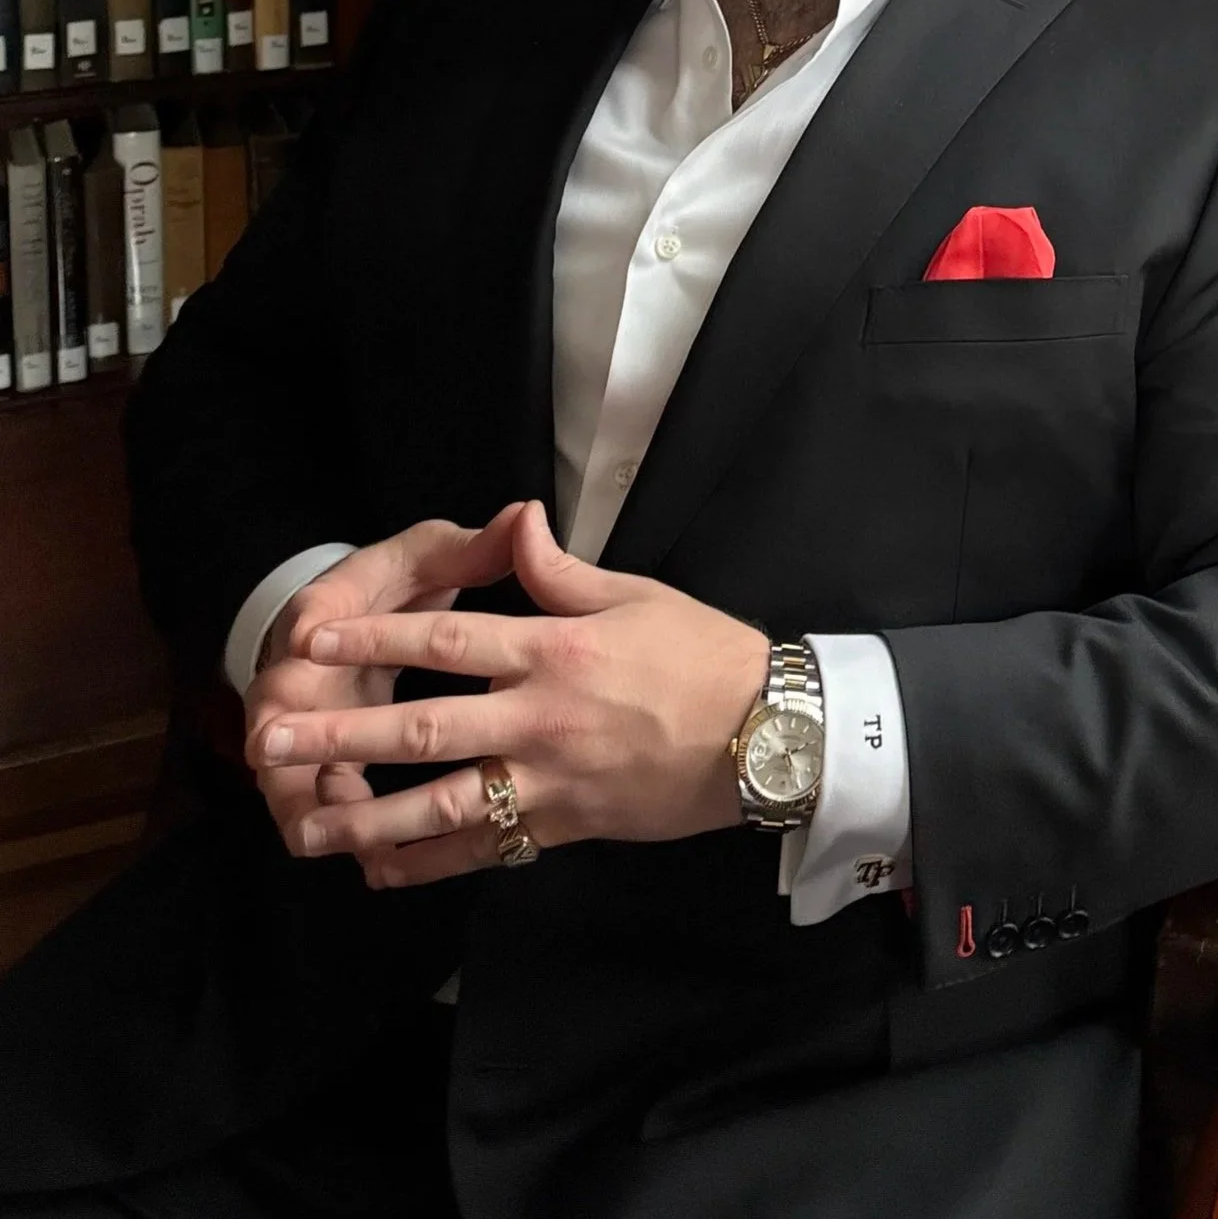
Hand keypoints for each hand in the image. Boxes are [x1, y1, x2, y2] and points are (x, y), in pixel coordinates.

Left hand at [243, 501, 769, 887]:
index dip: (375, 635)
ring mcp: (551, 778)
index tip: (313, 638)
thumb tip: (516, 524)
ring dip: (369, 813)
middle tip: (271, 740)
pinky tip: (380, 870)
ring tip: (307, 821)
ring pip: (443, 802)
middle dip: (341, 732)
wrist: (768, 734)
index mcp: (554, 647)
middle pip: (423, 724)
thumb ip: (560, 572)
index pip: (446, 636)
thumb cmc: (703, 654)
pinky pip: (487, 848)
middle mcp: (541, 714)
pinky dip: (430, 863)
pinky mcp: (566, 826)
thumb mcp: (635, 594)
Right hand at [245, 505, 525, 884]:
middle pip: (283, 706)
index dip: (310, 627)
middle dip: (287, 734)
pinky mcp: (320, 765)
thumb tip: (527, 514)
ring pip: (297, 773)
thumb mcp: (428, 556)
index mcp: (330, 609)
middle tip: (293, 761)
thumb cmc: (395, 585)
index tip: (311, 639)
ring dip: (320, 805)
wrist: (352, 624)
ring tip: (356, 840)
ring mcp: (309, 725)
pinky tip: (380, 865)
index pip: (311, 613)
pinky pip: (323, 808)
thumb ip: (473, 547)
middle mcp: (304, 670)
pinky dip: (346, 832)